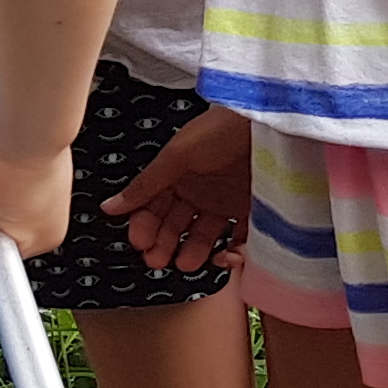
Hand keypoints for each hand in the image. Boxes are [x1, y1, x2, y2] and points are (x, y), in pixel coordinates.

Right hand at [108, 102, 251, 272]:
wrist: (275, 124)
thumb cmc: (224, 129)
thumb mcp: (179, 154)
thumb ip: (147, 184)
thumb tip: (111, 206)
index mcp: (178, 174)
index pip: (153, 207)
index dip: (144, 226)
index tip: (140, 242)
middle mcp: (202, 189)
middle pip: (176, 224)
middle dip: (164, 244)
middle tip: (158, 260)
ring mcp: (228, 201)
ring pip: (205, 234)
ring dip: (194, 251)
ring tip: (188, 263)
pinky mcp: (255, 210)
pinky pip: (241, 238)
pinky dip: (233, 251)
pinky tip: (225, 256)